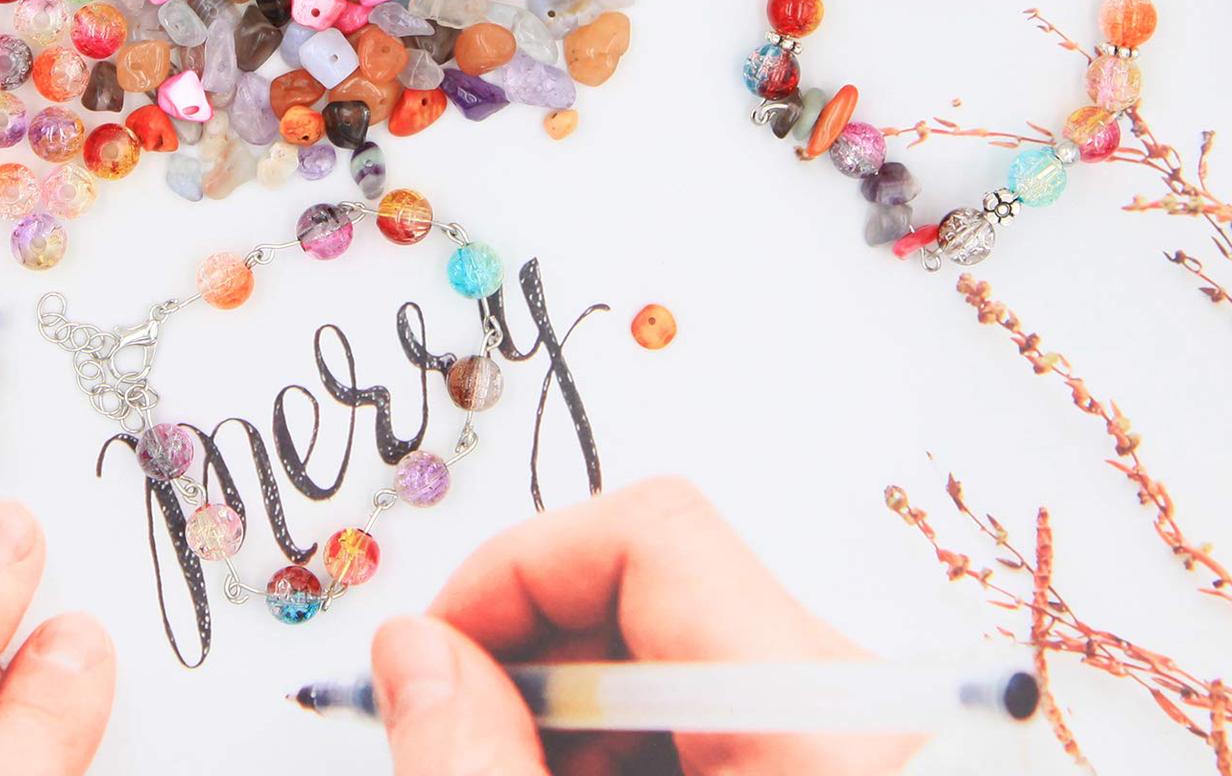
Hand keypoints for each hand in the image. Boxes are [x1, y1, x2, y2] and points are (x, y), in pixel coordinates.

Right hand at [369, 476, 919, 775]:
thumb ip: (479, 766)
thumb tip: (416, 654)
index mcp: (832, 726)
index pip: (652, 537)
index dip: (517, 574)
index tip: (434, 652)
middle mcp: (872, 719)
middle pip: (666, 595)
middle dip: (532, 656)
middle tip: (451, 735)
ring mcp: (875, 750)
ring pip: (688, 666)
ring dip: (573, 718)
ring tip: (506, 773)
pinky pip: (729, 727)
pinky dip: (635, 757)